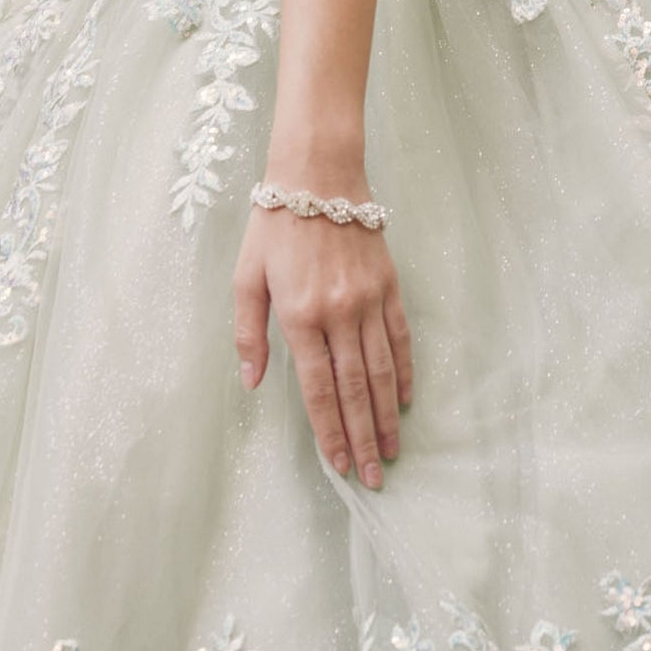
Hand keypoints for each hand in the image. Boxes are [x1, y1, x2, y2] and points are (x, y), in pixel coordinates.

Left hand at [232, 176, 413, 489]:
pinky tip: (404, 399)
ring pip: (381, 370)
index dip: (329, 431)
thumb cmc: (275, 225)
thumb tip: (253, 381)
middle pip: (354, 389)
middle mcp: (338, 313)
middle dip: (363, 438)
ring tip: (391, 450)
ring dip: (386, 415)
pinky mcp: (389, 284)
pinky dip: (404, 371)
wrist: (318, 174)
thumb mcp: (246, 276)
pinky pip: (400, 337)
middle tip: (372, 477)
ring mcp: (368, 299)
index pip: (318, 389)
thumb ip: (247, 332)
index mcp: (299, 316)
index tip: (338, 464)